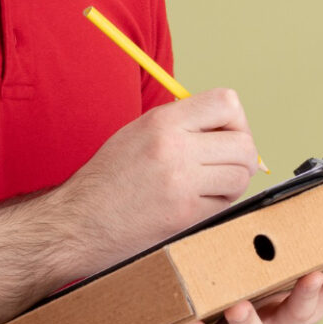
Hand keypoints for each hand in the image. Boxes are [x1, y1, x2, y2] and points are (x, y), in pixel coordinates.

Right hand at [60, 88, 259, 275]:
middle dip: (242, 155)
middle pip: (244, 143)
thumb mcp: (138, 132)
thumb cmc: (107, 179)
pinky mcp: (185, 215)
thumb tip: (226, 126)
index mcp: (162, 120)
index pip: (227, 103)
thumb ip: (181, 123)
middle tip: (224, 165)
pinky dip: (218, 205)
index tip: (225, 133)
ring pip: (240, 176)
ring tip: (209, 186)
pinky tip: (195, 204)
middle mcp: (174, 147)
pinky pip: (225, 205)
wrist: (78, 220)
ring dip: (232, 182)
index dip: (235, 120)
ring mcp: (181, 183)